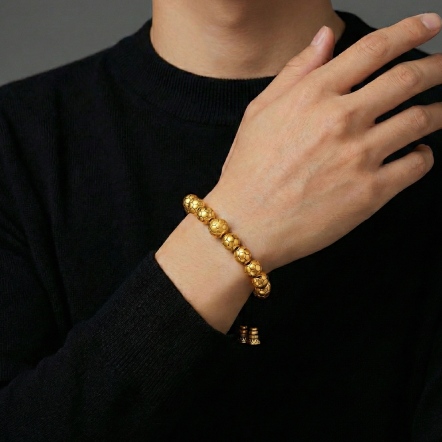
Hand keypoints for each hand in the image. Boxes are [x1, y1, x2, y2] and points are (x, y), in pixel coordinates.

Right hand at [204, 13, 441, 272]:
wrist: (246, 225)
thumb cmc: (248, 171)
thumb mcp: (260, 112)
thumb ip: (295, 71)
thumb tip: (325, 37)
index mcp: (314, 94)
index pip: (374, 48)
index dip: (410, 31)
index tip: (429, 25)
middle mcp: (341, 118)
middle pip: (408, 78)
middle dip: (437, 66)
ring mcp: (359, 155)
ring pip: (420, 120)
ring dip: (437, 112)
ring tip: (439, 112)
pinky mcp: (370, 192)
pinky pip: (416, 165)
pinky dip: (425, 156)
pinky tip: (418, 154)